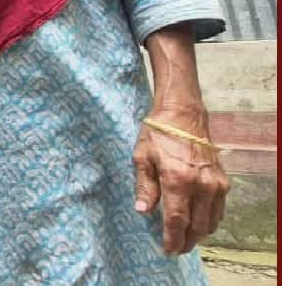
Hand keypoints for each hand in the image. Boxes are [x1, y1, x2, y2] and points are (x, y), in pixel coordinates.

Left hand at [132, 106, 228, 253]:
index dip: (172, 238)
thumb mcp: (142, 157)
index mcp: (178, 180)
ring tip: (185, 239)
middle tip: (176, 249)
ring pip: (211, 221)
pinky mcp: (222, 180)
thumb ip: (145, 186)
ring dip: (199, 233)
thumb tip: (143, 210)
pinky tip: (199, 222)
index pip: (177, 220)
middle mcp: (201, 186)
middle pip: (197, 226)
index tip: (167, 250)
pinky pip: (219, 209)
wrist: (183, 114)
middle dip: (186, 241)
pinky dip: (210, 220)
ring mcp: (215, 184)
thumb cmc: (158, 133)